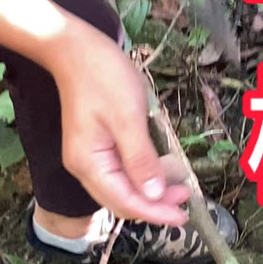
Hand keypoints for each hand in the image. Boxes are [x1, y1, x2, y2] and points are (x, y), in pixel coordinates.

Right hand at [52, 30, 189, 224]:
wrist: (75, 49)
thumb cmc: (103, 78)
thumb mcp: (128, 118)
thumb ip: (141, 159)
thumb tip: (154, 196)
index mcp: (89, 164)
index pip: (125, 202)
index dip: (156, 212)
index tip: (184, 214)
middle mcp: (84, 168)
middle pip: (121, 200)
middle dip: (154, 205)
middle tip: (186, 197)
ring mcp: (89, 157)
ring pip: (121, 188)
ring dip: (150, 192)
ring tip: (179, 185)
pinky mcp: (95, 146)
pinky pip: (119, 172)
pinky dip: (141, 176)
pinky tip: (160, 168)